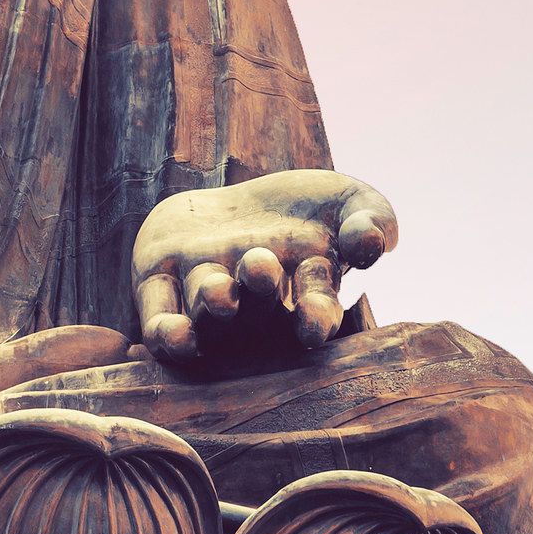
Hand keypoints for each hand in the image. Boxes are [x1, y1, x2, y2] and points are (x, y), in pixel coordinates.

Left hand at [128, 169, 397, 364]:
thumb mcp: (347, 202)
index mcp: (304, 292)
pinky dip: (166, 331)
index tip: (313, 320)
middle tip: (260, 266)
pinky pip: (159, 316)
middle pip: (256, 310)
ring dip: (213, 306)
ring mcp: (207, 295)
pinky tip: (173, 334)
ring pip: (207, 312)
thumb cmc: (304, 209)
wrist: (237, 200)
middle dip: (258, 291)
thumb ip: (371, 219)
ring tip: (221, 292)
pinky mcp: (161, 284)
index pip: (312, 312)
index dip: (313, 318)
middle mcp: (255, 305)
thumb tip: (374, 241)